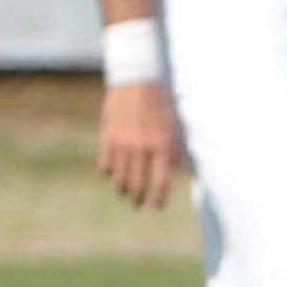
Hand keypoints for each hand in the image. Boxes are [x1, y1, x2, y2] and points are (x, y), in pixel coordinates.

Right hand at [97, 82, 182, 208]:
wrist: (135, 80)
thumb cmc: (160, 102)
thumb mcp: (174, 125)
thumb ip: (176, 150)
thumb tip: (180, 172)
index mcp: (161, 146)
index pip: (160, 182)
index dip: (158, 198)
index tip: (157, 206)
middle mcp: (141, 148)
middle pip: (137, 185)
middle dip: (138, 198)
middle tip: (139, 204)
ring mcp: (122, 144)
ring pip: (119, 178)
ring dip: (122, 189)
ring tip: (125, 193)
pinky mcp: (107, 137)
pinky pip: (106, 164)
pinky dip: (109, 172)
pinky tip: (112, 174)